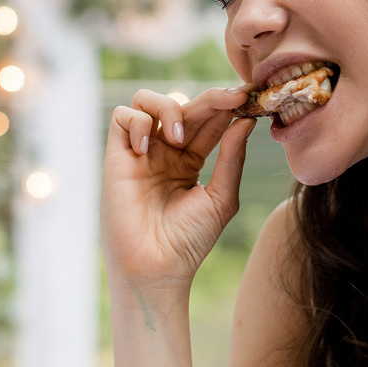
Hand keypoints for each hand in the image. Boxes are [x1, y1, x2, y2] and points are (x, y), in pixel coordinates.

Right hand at [101, 85, 255, 296]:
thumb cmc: (189, 241)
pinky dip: (137, 122)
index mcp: (190, 160)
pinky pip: (121, 118)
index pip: (209, 122)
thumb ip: (231, 158)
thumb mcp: (221, 198)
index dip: (227, 107)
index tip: (250, 98)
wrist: (157, 268)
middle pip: (185, 106)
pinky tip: (148, 147)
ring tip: (179, 137)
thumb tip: (245, 122)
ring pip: (148, 101)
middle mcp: (164, 151)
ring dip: (169, 106)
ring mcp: (140, 152)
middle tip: (234, 98)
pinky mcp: (117, 156)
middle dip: (211, 100)